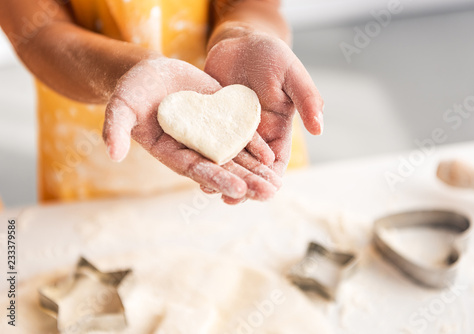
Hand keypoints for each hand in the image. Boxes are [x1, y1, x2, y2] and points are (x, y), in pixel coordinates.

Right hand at [102, 56, 279, 200]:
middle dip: (245, 181)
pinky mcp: (221, 118)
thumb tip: (113, 153)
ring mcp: (210, 134)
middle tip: (267, 193)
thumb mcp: (120, 107)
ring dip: (255, 169)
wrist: (150, 73)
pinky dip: (254, 144)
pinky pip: (239, 133)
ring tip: (275, 183)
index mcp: (173, 153)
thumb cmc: (132, 92)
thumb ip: (116, 128)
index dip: (216, 179)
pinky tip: (270, 156)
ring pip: (235, 156)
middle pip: (223, 168)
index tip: (236, 189)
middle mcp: (195, 148)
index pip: (197, 170)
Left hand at [204, 29, 323, 202]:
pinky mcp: (211, 124)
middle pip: (250, 169)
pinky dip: (203, 157)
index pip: (277, 162)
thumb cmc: (271, 55)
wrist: (239, 42)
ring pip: (227, 162)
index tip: (266, 193)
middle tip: (231, 199)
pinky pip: (207, 145)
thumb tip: (319, 129)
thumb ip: (307, 99)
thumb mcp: (292, 74)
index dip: (272, 178)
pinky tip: (194, 168)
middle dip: (243, 185)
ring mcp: (230, 132)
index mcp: (277, 130)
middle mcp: (254, 136)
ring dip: (221, 176)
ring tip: (209, 190)